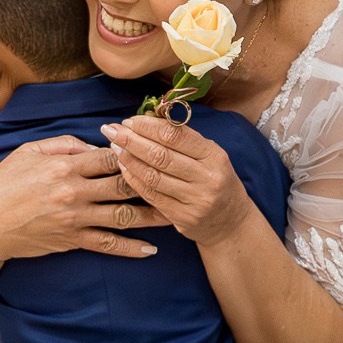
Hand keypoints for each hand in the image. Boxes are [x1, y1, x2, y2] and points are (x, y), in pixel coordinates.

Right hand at [0, 136, 168, 262]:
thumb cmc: (3, 184)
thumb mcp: (28, 152)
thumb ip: (65, 144)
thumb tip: (96, 144)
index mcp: (66, 165)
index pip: (112, 156)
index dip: (136, 153)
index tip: (155, 152)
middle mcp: (74, 191)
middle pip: (125, 184)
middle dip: (154, 182)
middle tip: (179, 182)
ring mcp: (75, 218)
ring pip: (123, 216)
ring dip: (152, 216)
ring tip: (177, 215)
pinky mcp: (71, 240)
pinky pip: (108, 245)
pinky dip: (131, 248)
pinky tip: (150, 250)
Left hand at [100, 117, 255, 248]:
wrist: (231, 222)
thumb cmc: (216, 181)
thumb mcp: (210, 157)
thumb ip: (183, 140)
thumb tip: (147, 119)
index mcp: (214, 155)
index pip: (176, 135)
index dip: (148, 126)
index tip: (129, 120)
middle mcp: (207, 178)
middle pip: (161, 155)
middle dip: (131, 140)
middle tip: (111, 130)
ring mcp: (195, 200)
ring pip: (153, 176)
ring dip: (129, 159)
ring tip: (115, 147)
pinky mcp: (183, 218)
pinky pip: (151, 196)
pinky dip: (134, 180)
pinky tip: (123, 168)